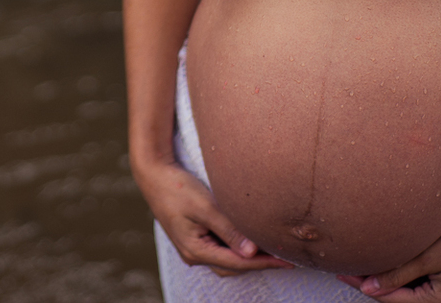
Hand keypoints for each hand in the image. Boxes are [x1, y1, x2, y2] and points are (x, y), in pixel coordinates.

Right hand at [134, 156, 293, 275]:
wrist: (153, 175)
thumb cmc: (177, 187)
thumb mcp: (205, 206)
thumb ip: (229, 229)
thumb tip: (252, 252)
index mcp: (195, 250)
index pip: (238, 263)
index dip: (265, 262)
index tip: (287, 260)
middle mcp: (193, 254)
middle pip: (233, 266)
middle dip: (259, 263)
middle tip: (286, 256)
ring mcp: (192, 247)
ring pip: (227, 259)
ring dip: (248, 257)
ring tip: (272, 249)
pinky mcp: (194, 237)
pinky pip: (220, 249)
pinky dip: (237, 247)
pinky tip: (249, 239)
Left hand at [335, 213, 440, 302]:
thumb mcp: (428, 256)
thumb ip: (398, 274)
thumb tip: (367, 288)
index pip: (393, 300)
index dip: (365, 286)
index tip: (343, 272)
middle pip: (399, 299)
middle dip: (373, 285)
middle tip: (346, 269)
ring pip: (408, 292)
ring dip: (387, 280)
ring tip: (362, 265)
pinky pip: (419, 284)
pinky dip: (402, 276)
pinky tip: (387, 263)